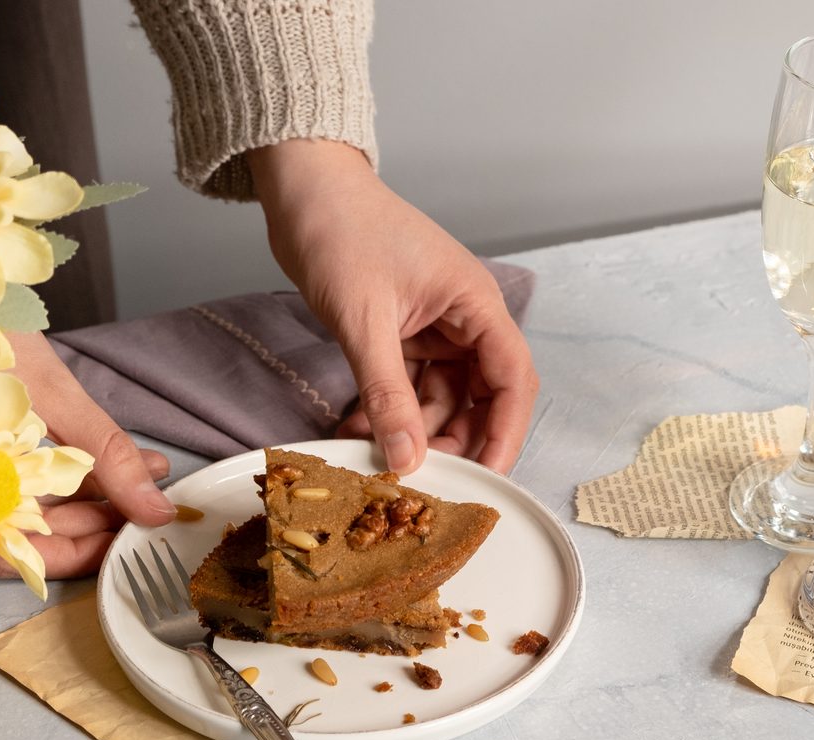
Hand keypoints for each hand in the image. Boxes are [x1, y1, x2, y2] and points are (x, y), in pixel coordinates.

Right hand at [0, 332, 175, 579]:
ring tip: (154, 480)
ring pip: (52, 507)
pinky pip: (53, 473)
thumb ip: (108, 459)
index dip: (83, 556)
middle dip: (103, 525)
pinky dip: (94, 473)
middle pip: (41, 535)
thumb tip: (156, 511)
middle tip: (154, 510)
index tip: (135, 541)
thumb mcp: (55, 398)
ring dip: (106, 498)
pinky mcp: (4, 445)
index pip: (26, 555)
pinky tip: (138, 464)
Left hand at [248, 139, 537, 474]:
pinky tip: (358, 427)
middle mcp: (464, 318)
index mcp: (475, 304)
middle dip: (456, 437)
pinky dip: (389, 408)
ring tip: (374, 451)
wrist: (302, 189)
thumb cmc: (341, 232)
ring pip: (443, 395)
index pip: (511, 378)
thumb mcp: (365, 321)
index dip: (506, 431)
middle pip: (481, 394)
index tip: (487, 477)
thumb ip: (388, 393)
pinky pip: (408, 383)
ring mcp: (434, 325)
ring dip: (413, 427)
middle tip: (423, 476)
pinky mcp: (403, 331)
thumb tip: (407, 459)